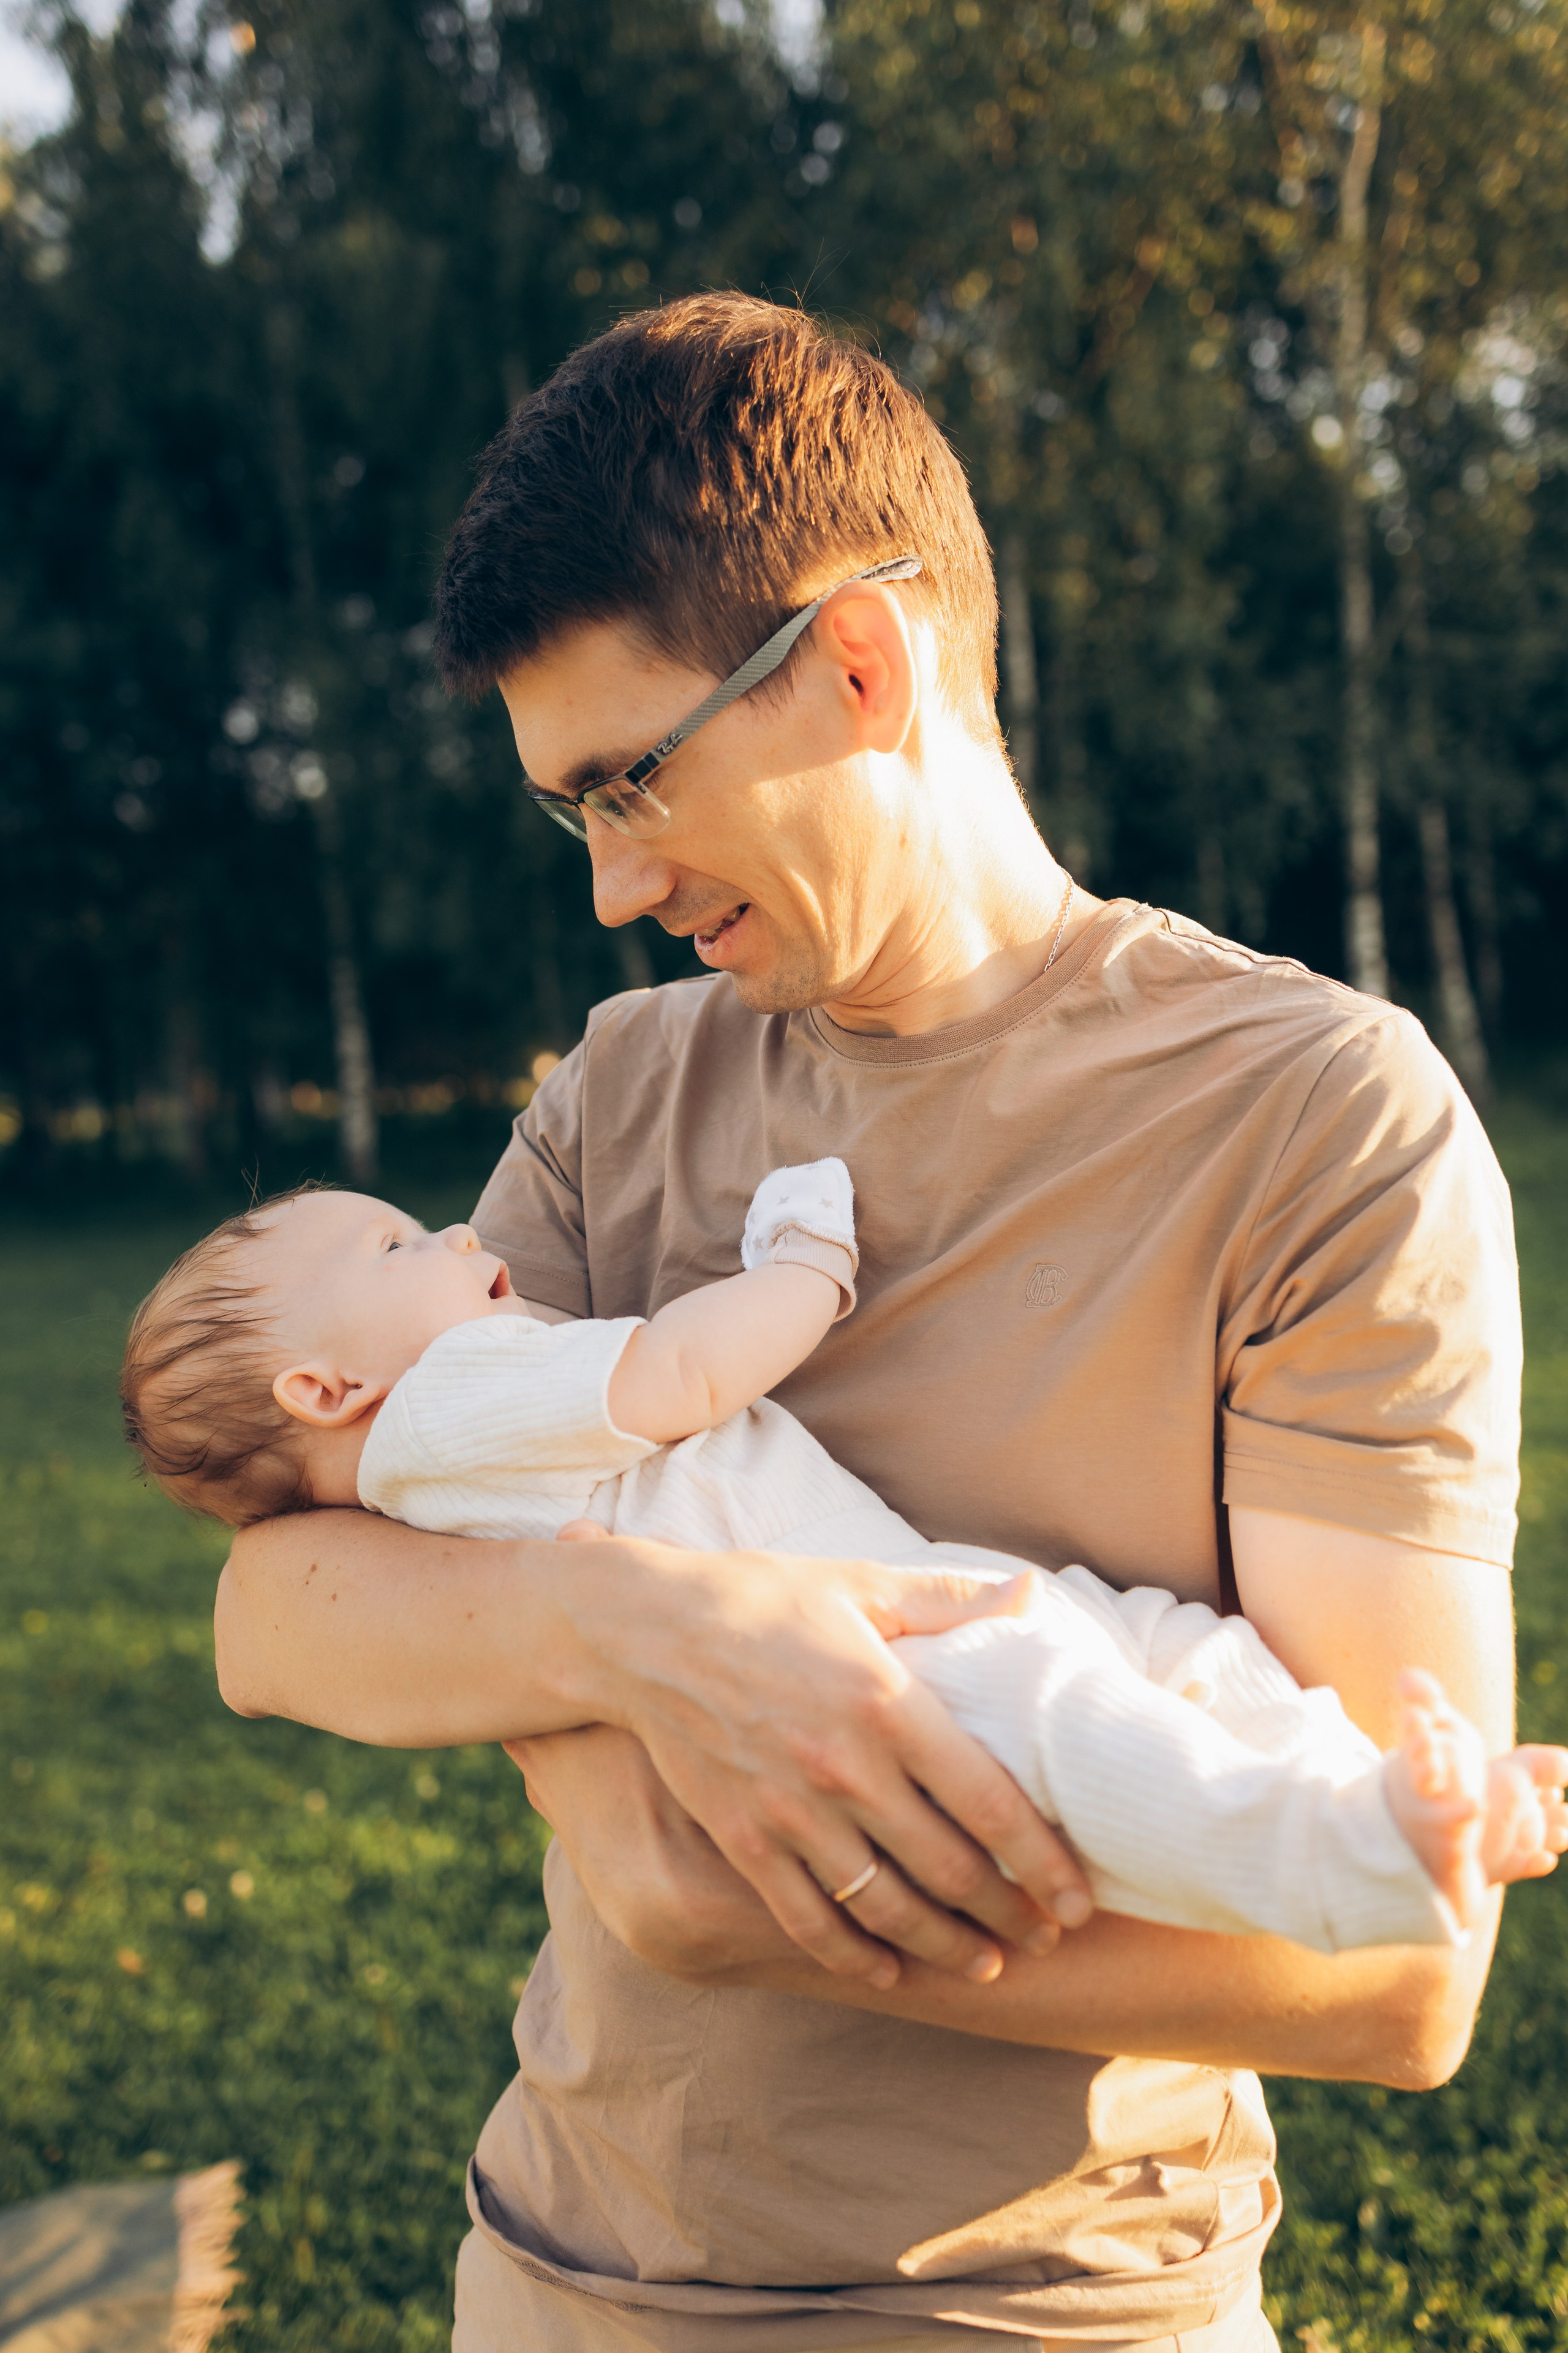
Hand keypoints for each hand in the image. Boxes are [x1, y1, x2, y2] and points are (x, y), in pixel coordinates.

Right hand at [550, 1521, 1090, 1987]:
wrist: (642, 1630)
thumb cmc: (761, 1598)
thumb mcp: (860, 1584)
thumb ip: (950, 1600)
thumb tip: (1034, 1595)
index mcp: (889, 1704)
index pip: (991, 1805)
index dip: (1043, 1864)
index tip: (1078, 1898)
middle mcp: (846, 1770)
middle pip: (950, 1871)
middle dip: (1009, 1915)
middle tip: (1046, 1937)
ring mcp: (791, 1814)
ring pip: (886, 1908)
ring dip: (944, 1947)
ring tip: (984, 1964)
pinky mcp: (743, 1840)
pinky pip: (809, 1919)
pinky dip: (853, 1956)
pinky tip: (887, 1972)